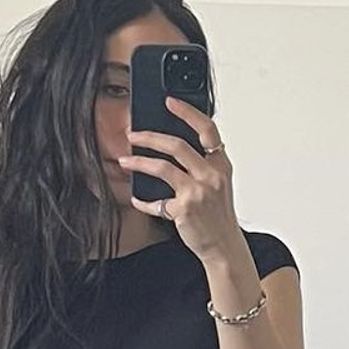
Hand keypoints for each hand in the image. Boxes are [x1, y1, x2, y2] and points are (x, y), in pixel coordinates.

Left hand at [119, 93, 243, 260]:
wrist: (224, 247)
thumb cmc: (218, 217)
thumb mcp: (218, 186)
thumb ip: (202, 166)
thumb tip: (172, 149)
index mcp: (221, 165)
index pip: (207, 129)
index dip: (188, 112)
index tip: (170, 101)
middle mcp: (212, 175)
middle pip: (177, 145)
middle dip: (150, 137)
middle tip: (132, 135)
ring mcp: (198, 192)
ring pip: (163, 167)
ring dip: (139, 162)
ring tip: (124, 161)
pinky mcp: (184, 209)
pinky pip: (156, 201)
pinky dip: (143, 201)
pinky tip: (136, 199)